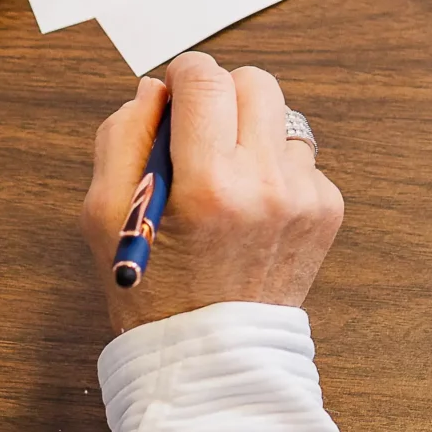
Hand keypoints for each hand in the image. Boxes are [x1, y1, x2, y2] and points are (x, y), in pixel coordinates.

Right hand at [83, 55, 343, 331]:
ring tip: (227, 179)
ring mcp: (303, 197)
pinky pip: (301, 157)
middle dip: (223, 96)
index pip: (207, 80)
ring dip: (252, 133)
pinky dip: (275, 169)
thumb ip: (123, 136)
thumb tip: (156, 88)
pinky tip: (252, 208)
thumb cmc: (151, 289)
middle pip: (255, 82)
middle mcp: (264, 185)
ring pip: (282, 118)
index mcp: (207, 184)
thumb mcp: (105, 215)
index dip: (185, 75)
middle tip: (201, 132)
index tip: (176, 92)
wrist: (214, 356)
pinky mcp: (327, 210)